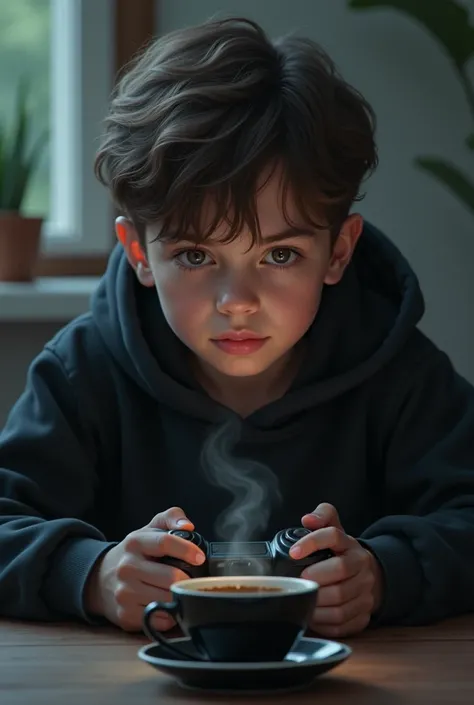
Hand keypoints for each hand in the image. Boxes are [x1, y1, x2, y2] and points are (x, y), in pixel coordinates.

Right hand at [83, 506, 204, 632]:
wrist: (100, 579)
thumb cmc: (133, 554)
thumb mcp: (149, 529)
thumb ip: (171, 517)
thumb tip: (188, 525)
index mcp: (135, 543)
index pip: (164, 543)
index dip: (187, 549)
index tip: (200, 557)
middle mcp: (127, 567)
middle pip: (171, 577)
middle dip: (186, 579)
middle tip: (190, 579)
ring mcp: (125, 593)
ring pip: (167, 599)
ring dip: (179, 597)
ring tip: (178, 591)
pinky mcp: (126, 615)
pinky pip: (160, 620)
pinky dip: (170, 615)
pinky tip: (167, 606)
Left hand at [290, 503, 383, 637]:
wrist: (370, 576)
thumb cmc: (342, 553)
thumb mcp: (334, 530)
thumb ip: (322, 516)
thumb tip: (308, 519)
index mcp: (350, 545)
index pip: (333, 536)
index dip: (312, 542)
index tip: (293, 552)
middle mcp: (361, 566)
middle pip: (339, 570)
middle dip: (314, 576)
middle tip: (299, 580)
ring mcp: (365, 592)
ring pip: (341, 601)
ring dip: (317, 602)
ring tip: (303, 598)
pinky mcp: (363, 614)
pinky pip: (343, 623)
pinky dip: (324, 621)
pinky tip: (313, 615)